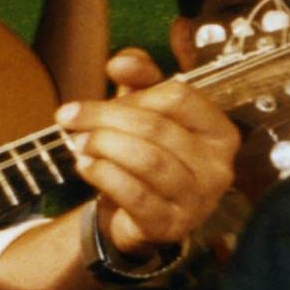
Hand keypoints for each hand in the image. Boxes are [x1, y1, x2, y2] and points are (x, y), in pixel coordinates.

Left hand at [60, 48, 237, 256]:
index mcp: (219, 132)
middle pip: (158, 128)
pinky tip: (85, 166)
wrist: (139, 216)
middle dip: (106, 119)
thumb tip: (120, 63)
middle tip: (70, 118)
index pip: (179, 98)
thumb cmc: (148, 156)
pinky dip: (104, 175)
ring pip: (148, 161)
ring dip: (104, 146)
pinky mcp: (172, 226)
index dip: (135, 93)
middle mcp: (218, 168)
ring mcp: (199, 201)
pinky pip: (135, 195)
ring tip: (78, 142)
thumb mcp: (146, 110)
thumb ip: (139, 77)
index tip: (101, 92)